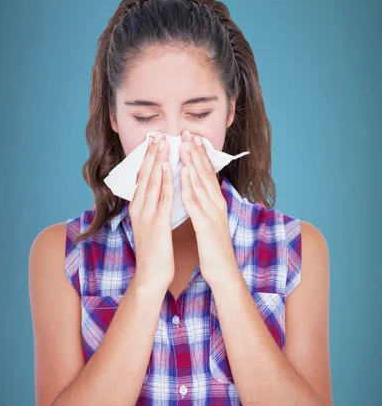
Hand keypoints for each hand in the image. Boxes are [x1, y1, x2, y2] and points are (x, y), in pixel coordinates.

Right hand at [129, 134, 174, 292]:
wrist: (151, 276)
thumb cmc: (154, 252)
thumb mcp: (151, 226)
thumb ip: (152, 209)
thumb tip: (158, 194)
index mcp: (138, 209)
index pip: (141, 179)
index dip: (146, 160)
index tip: (152, 142)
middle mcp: (139, 209)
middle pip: (144, 176)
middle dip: (150, 154)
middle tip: (156, 135)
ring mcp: (146, 215)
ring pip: (151, 182)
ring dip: (156, 161)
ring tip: (161, 143)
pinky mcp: (156, 223)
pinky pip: (162, 197)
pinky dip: (164, 180)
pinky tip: (168, 167)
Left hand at [178, 130, 239, 287]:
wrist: (224, 272)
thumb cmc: (214, 249)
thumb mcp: (211, 222)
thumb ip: (206, 206)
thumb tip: (199, 193)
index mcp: (217, 203)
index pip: (208, 175)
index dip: (200, 156)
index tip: (192, 139)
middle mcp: (217, 204)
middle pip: (205, 174)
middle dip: (196, 152)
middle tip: (188, 133)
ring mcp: (212, 213)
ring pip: (200, 183)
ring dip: (191, 163)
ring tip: (183, 145)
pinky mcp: (206, 225)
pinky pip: (195, 202)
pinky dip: (188, 186)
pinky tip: (182, 174)